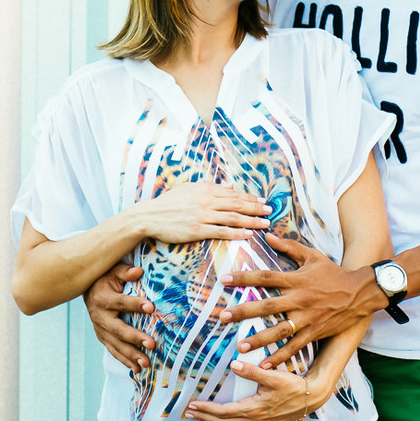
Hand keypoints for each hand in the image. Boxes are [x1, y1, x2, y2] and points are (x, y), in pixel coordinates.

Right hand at [83, 263, 154, 371]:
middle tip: (152, 344)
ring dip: (131, 355)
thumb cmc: (106, 278)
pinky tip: (137, 370)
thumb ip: (125, 272)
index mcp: (102, 299)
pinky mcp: (102, 337)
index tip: (152, 307)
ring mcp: (100, 329)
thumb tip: (138, 271)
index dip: (136, 304)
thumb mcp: (113, 271)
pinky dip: (124, 360)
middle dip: (135, 338)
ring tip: (146, 363)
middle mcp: (99, 316)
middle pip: (118, 329)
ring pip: (116, 344)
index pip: (121, 302)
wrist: (88, 290)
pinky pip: (113, 350)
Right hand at [137, 182, 271, 242]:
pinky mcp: (197, 230)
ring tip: (265, 223)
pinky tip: (248, 234)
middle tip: (270, 210)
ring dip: (251, 220)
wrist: (150, 216)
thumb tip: (228, 185)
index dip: (250, 197)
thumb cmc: (169, 202)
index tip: (262, 200)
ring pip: (233, 217)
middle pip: (237, 204)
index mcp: (205, 189)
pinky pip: (221, 231)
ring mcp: (202, 216)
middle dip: (256, 207)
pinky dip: (237, 233)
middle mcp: (206, 201)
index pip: (233, 193)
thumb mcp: (189, 188)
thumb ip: (211, 187)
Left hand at [184, 361, 313, 420]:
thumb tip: (233, 363)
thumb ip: (252, 371)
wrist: (311, 397)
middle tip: (189, 415)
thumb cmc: (292, 385)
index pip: (223, 412)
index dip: (206, 409)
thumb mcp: (272, 375)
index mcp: (253, 408)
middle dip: (204, 420)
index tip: (192, 405)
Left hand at [220, 233, 375, 368]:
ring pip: (280, 330)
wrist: (360, 293)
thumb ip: (289, 246)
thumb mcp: (312, 256)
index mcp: (296, 279)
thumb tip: (268, 235)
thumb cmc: (333, 273)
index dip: (245, 278)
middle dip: (244, 312)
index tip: (225, 280)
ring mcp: (307, 318)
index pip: (266, 277)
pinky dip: (281, 356)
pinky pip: (296, 346)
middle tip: (223, 317)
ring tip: (241, 346)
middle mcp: (299, 299)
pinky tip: (266, 364)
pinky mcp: (315, 332)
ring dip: (259, 339)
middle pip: (268, 306)